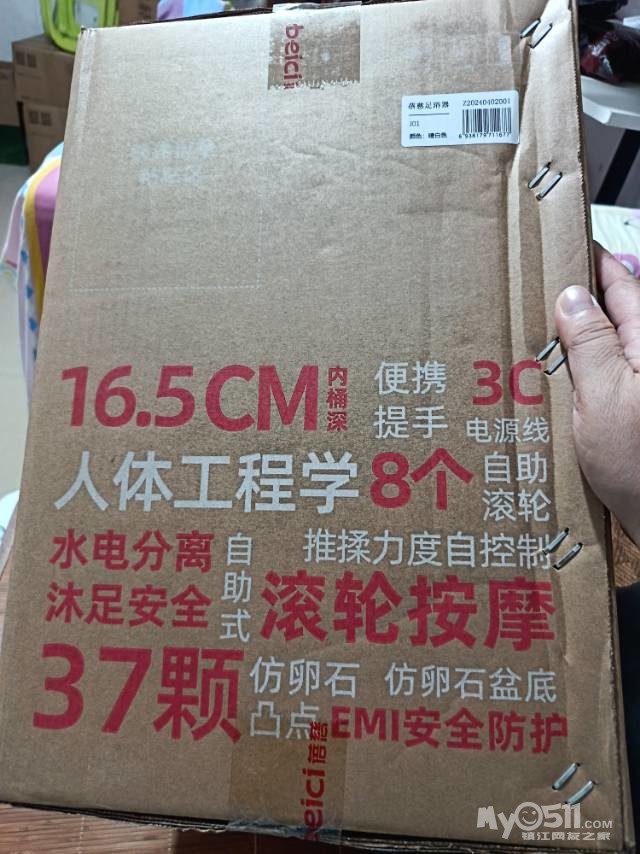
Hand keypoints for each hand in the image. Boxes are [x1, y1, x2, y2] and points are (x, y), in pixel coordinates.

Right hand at [555, 243, 639, 546]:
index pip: (616, 279)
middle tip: (526, 294)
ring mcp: (637, 384)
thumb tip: (573, 295)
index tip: (553, 244)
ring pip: (601, 345)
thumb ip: (590, 342)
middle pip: (608, 311)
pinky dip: (575, 373)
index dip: (585, 260)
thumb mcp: (605, 395)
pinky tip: (550, 380)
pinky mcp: (629, 410)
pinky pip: (601, 376)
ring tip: (529, 336)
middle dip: (570, 301)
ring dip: (569, 340)